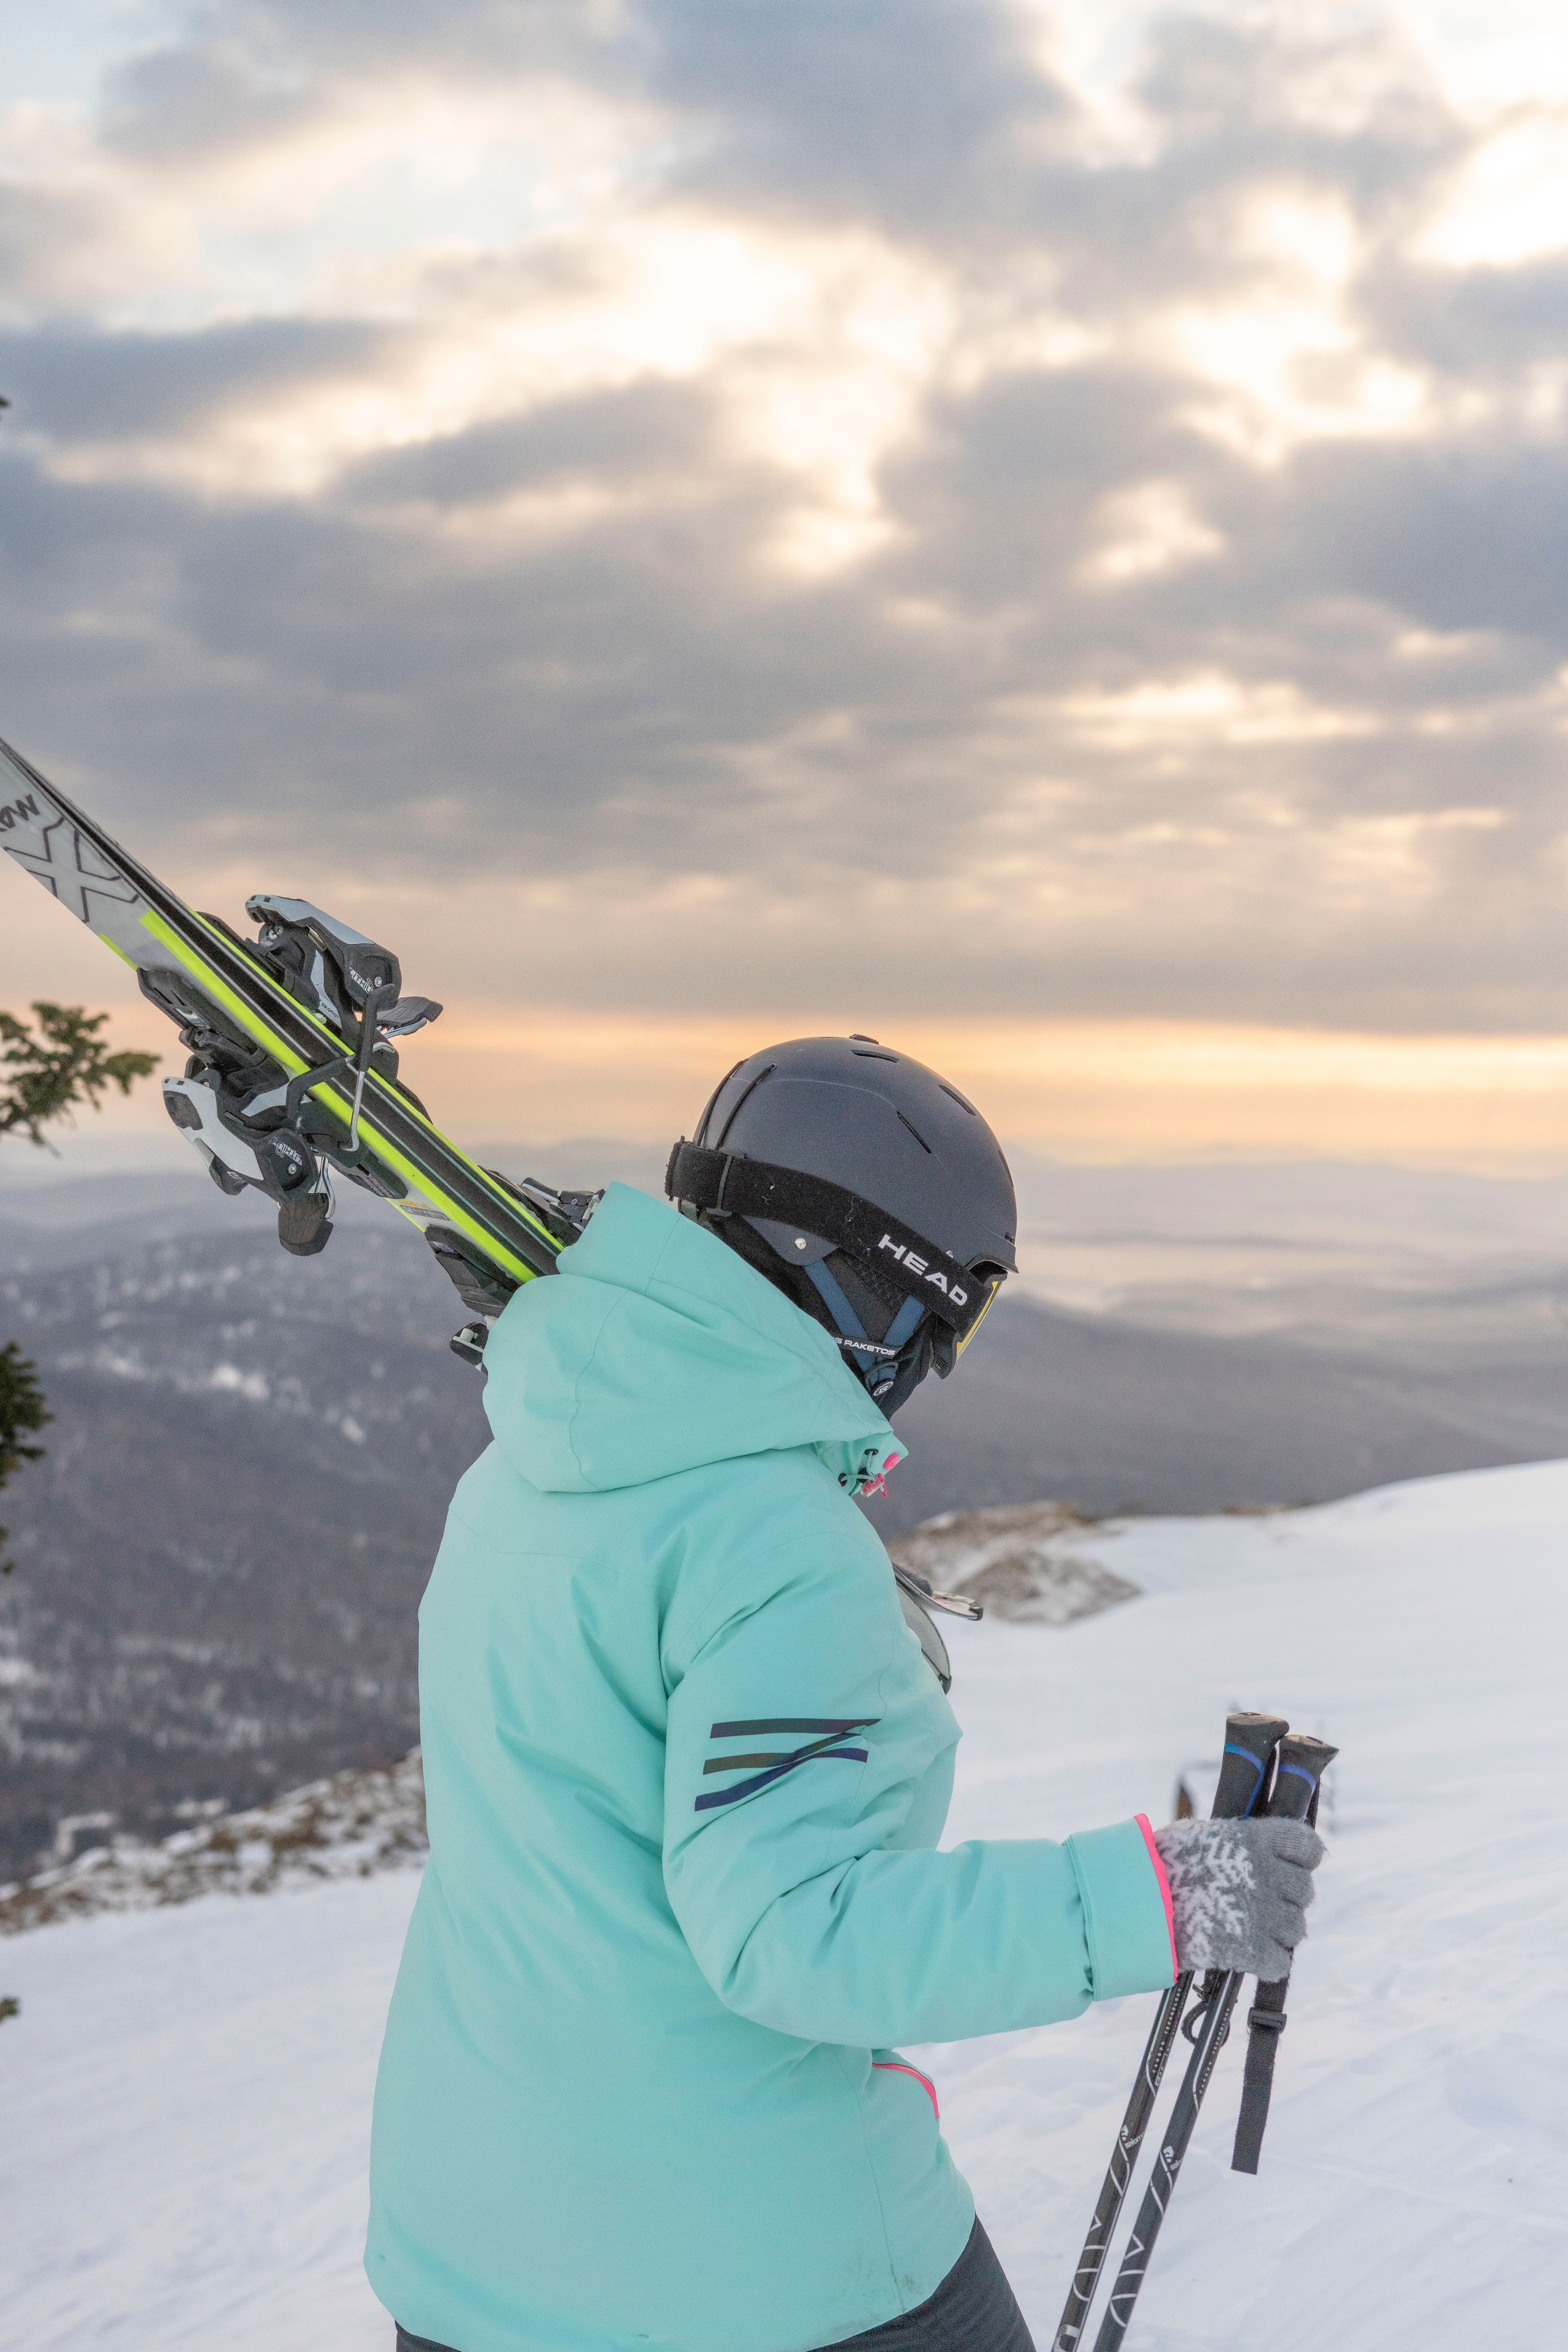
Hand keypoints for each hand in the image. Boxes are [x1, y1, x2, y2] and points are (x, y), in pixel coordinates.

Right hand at [1153, 1816, 1324, 1979]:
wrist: (1137, 1901)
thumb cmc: (1160, 1864)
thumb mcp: (1199, 1837)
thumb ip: (1235, 1844)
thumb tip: (1254, 1849)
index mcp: (1255, 1840)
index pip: (1307, 1846)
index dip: (1301, 1859)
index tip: (1287, 1866)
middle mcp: (1267, 1874)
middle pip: (1304, 1891)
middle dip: (1286, 1899)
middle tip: (1259, 1905)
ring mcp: (1262, 1913)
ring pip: (1296, 1929)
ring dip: (1277, 1933)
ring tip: (1248, 1930)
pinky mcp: (1252, 1950)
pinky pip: (1279, 1963)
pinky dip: (1265, 1963)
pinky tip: (1245, 1955)